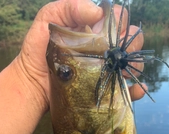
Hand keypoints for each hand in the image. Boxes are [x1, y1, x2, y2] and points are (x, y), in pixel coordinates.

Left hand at [16, 0, 145, 112]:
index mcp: (94, 30)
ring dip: (134, 65)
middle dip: (129, 44)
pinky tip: (136, 89)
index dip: (119, 22)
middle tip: (114, 53)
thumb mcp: (48, 20)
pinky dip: (135, 89)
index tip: (108, 30)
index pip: (119, 20)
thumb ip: (69, 7)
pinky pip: (126, 90)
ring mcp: (105, 71)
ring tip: (122, 71)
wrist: (32, 83)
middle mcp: (103, 49)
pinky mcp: (104, 90)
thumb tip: (98, 12)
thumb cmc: (38, 50)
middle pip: (130, 41)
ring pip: (131, 64)